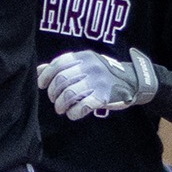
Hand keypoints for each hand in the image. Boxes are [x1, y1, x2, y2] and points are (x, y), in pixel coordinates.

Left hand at [35, 48, 160, 119]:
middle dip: (53, 93)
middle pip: (61, 80)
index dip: (46, 75)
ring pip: (69, 94)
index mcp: (84, 57)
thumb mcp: (85, 63)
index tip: (42, 85)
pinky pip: (82, 106)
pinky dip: (73, 113)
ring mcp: (97, 82)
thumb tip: (39, 70)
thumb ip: (63, 66)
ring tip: (61, 108)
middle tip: (55, 100)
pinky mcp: (104, 97)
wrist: (133, 80)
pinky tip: (72, 114)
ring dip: (61, 105)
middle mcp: (90, 67)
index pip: (58, 63)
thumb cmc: (103, 73)